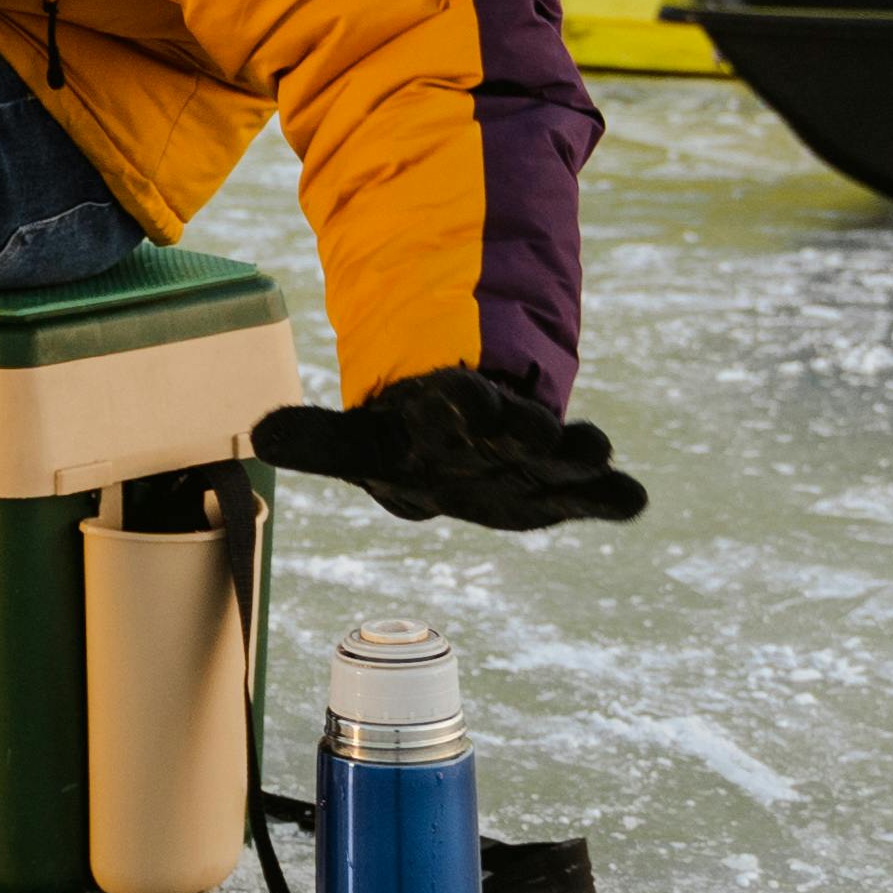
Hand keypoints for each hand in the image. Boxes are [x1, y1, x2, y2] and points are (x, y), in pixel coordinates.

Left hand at [254, 366, 646, 530]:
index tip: (461, 392)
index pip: (449, 402)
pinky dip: (613, 497)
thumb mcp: (365, 441)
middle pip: (512, 426)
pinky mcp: (565, 487)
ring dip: (575, 453)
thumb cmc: (414, 442)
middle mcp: (496, 430)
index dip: (454, 401)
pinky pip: (593, 492)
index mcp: (445, 412)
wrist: (472, 437)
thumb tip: (258, 433)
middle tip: (538, 428)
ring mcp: (537, 456)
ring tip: (598, 452)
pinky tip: (634, 501)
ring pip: (560, 450)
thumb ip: (319, 439)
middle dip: (522, 428)